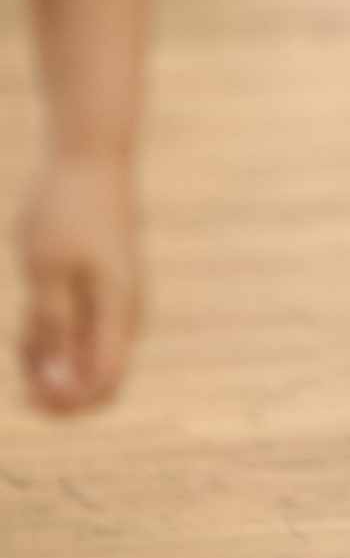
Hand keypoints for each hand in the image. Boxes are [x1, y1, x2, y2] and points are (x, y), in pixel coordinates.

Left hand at [17, 147, 140, 412]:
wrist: (88, 154)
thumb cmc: (63, 209)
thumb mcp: (45, 272)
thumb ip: (52, 330)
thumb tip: (58, 385)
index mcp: (115, 309)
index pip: (103, 385)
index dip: (64, 404)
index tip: (23, 391)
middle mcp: (124, 312)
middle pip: (95, 379)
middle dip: (52, 385)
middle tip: (17, 350)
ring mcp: (117, 300)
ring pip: (84, 356)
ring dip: (47, 357)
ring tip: (20, 322)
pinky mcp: (105, 288)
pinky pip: (82, 331)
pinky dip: (52, 334)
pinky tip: (29, 313)